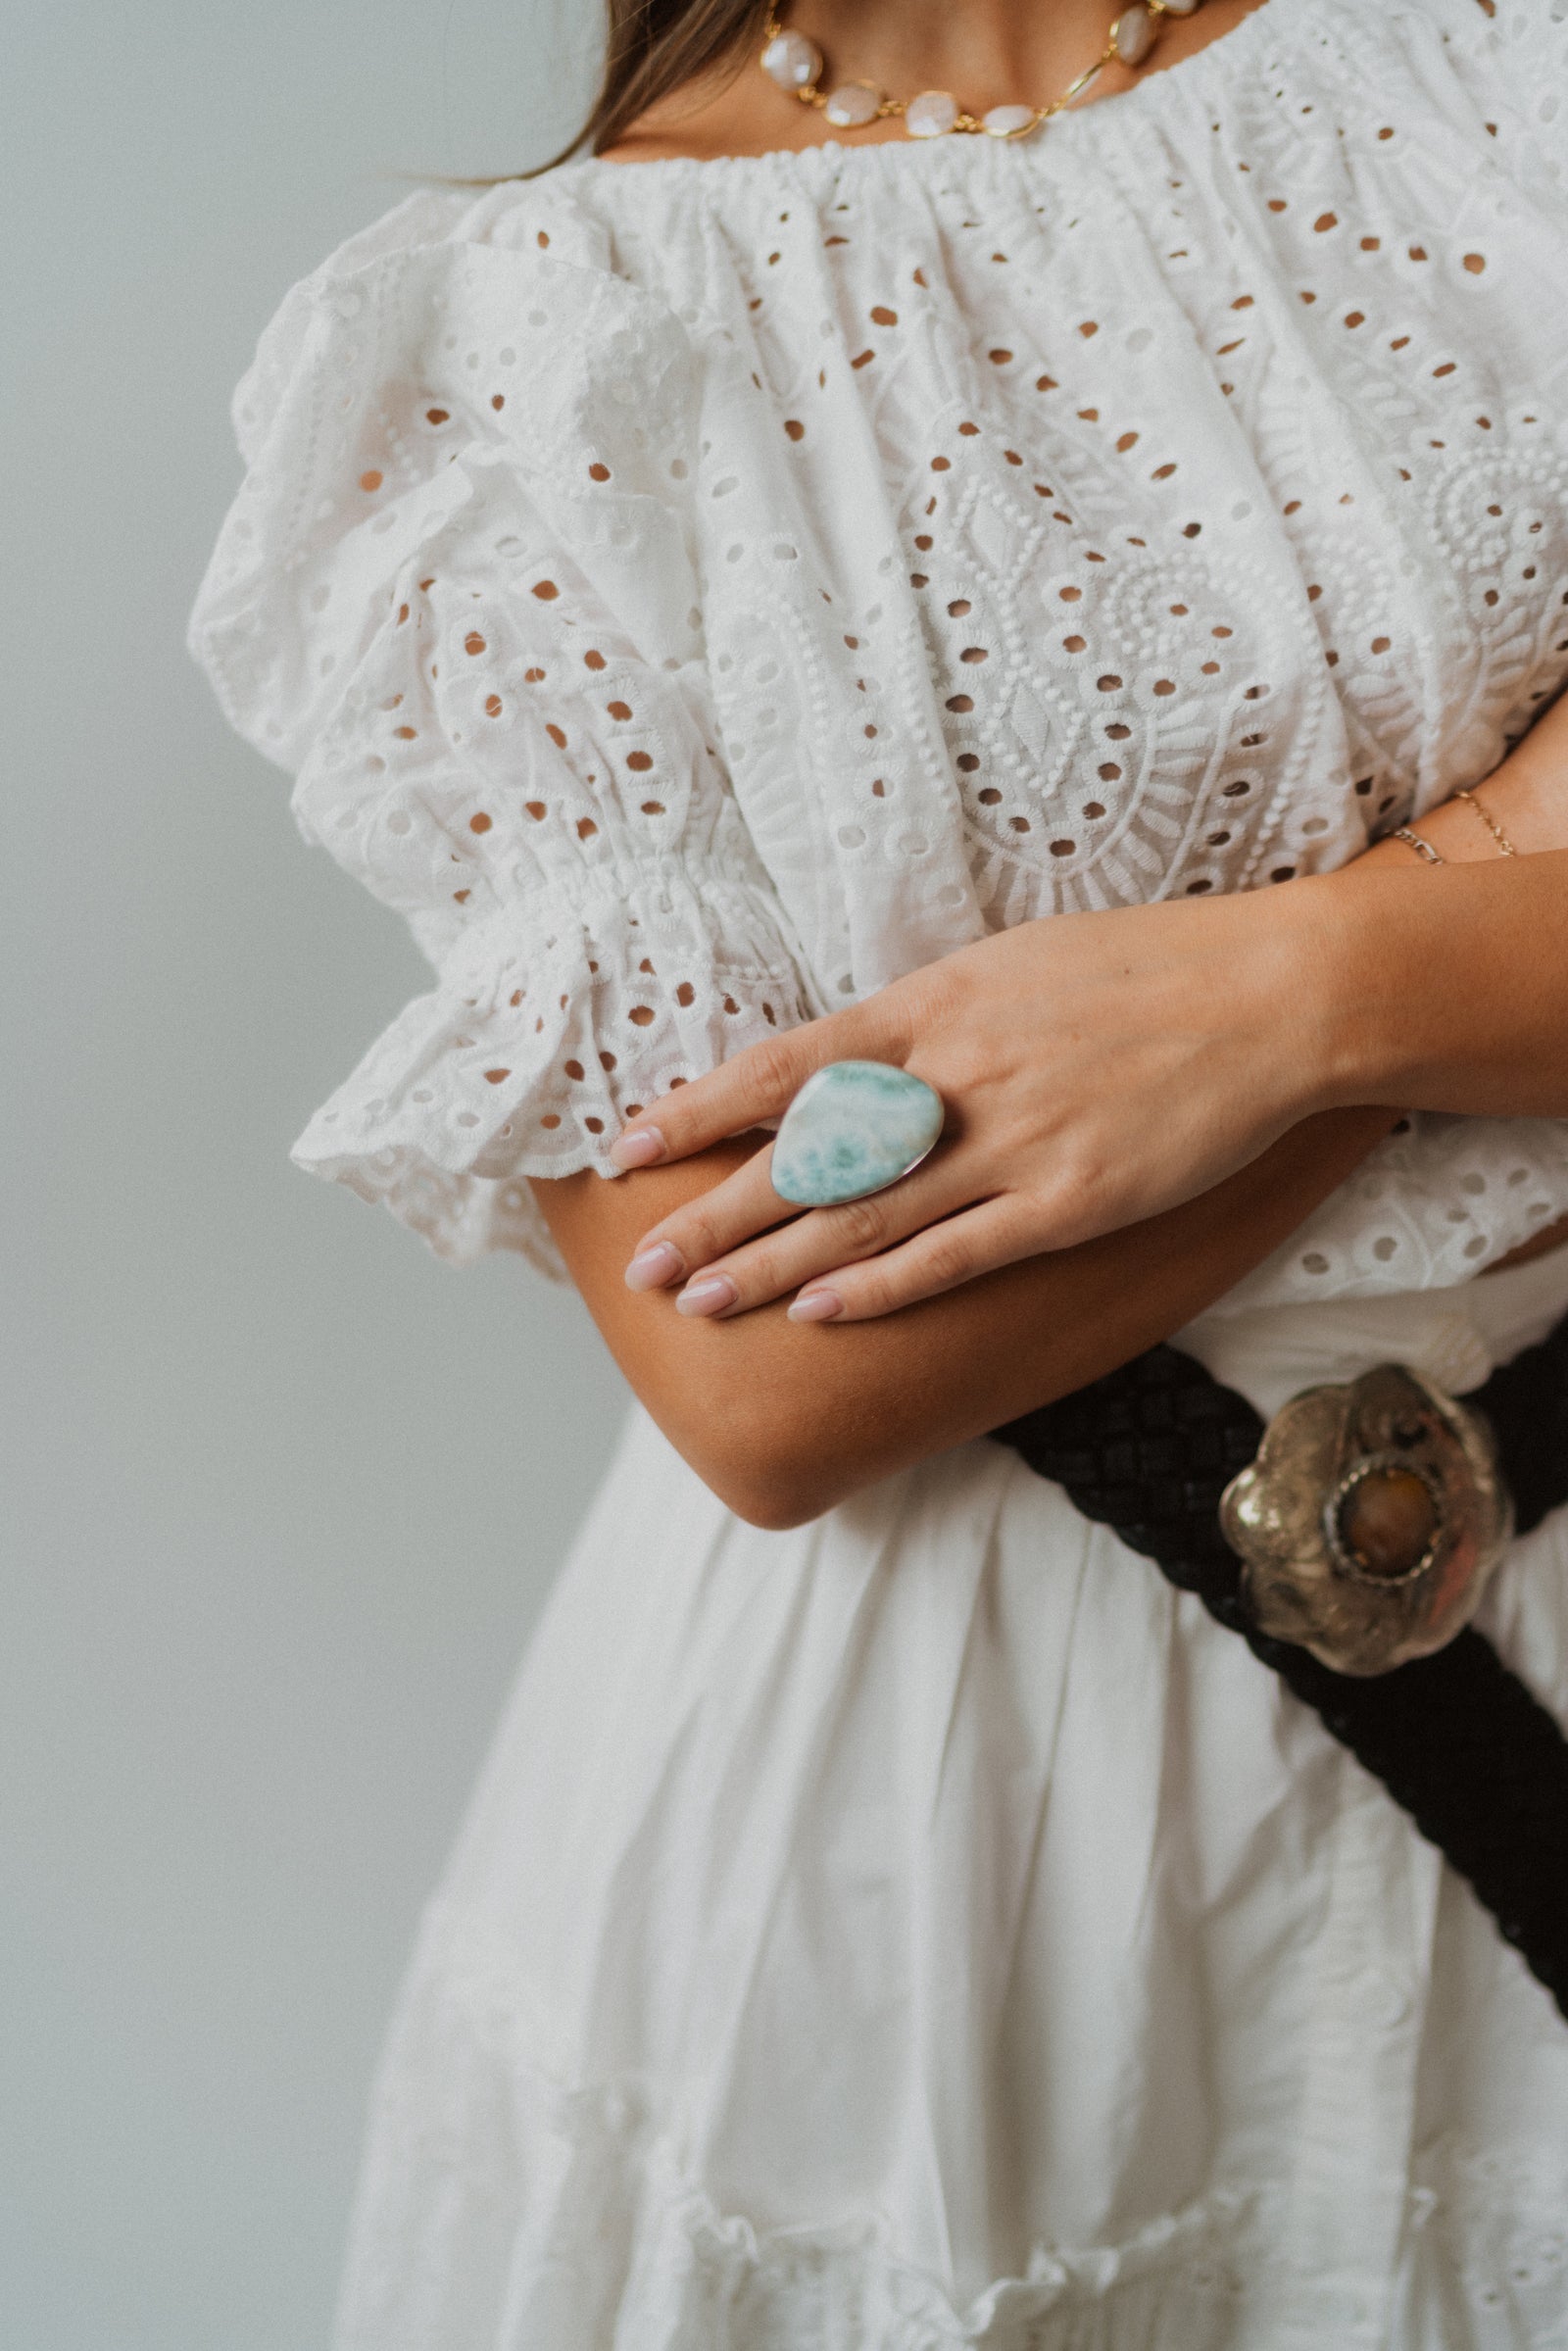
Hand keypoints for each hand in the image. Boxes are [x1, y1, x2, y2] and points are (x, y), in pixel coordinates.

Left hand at [610, 883, 1349, 1321]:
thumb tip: (843, 1061)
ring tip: (699, 1304)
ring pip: (865, 1214)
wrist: (1273, 997)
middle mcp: (958, 1073)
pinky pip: (955, 1254)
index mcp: (936, 1002)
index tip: (628, 1145)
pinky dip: (882, 1287)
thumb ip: (924, 1018)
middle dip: (712, 1214)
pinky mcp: (1070, 1202)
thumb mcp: (1011, 963)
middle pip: (807, 1156)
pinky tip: (821, 1312)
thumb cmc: (1143, 969)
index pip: (786, 1064)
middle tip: (642, 1266)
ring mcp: (1013, 1141)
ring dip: (771, 1264)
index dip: (699, 1108)